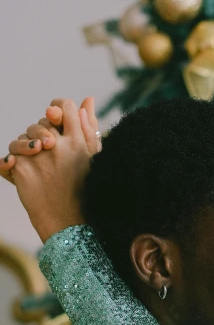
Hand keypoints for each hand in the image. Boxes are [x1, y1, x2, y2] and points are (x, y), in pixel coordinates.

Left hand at [5, 99, 97, 242]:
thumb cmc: (84, 193)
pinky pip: (9, 155)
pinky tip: (19, 173)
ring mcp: (38, 157)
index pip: (64, 106)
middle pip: (40, 122)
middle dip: (41, 135)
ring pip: (21, 138)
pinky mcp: (20, 169)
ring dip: (25, 149)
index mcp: (78, 142)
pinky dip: (11, 164)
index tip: (55, 119)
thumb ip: (89, 127)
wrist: (69, 225)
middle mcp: (58, 146)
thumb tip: (87, 99)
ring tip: (34, 165)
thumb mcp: (93, 159)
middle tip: (48, 154)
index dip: (57, 109)